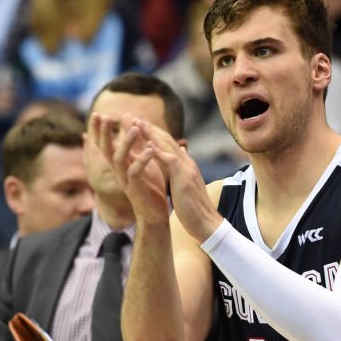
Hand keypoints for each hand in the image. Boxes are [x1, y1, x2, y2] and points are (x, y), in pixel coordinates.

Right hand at [90, 112, 171, 226]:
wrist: (153, 212)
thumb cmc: (148, 184)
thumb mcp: (142, 158)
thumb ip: (136, 140)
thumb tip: (129, 118)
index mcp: (119, 163)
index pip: (105, 144)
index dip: (100, 130)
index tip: (97, 114)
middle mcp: (118, 170)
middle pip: (106, 149)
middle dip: (105, 133)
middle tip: (104, 117)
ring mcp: (125, 179)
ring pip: (120, 159)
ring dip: (127, 143)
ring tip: (135, 128)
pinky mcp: (135, 188)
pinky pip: (136, 172)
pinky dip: (142, 160)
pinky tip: (150, 149)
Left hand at [135, 119, 221, 241]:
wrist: (206, 223)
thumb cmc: (195, 208)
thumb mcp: (187, 184)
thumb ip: (182, 168)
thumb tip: (181, 153)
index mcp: (186, 165)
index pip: (169, 145)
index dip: (155, 135)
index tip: (141, 126)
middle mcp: (187, 163)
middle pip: (167, 140)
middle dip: (150, 128)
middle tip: (134, 117)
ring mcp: (186, 169)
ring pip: (167, 146)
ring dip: (151, 133)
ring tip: (137, 123)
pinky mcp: (183, 177)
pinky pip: (169, 160)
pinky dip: (157, 150)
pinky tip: (146, 143)